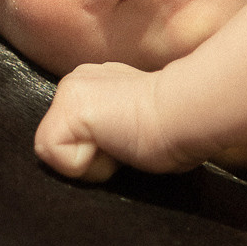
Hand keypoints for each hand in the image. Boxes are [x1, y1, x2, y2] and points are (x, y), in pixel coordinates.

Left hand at [35, 61, 196, 179]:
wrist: (189, 112)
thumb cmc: (179, 128)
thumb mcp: (137, 129)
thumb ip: (114, 134)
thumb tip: (111, 155)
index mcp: (95, 84)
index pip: (72, 137)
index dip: (101, 154)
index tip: (133, 138)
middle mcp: (76, 80)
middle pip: (60, 147)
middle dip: (94, 158)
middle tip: (128, 141)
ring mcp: (69, 91)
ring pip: (57, 154)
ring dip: (95, 162)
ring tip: (125, 141)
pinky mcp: (68, 108)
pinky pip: (58, 157)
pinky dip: (90, 164)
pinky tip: (117, 142)